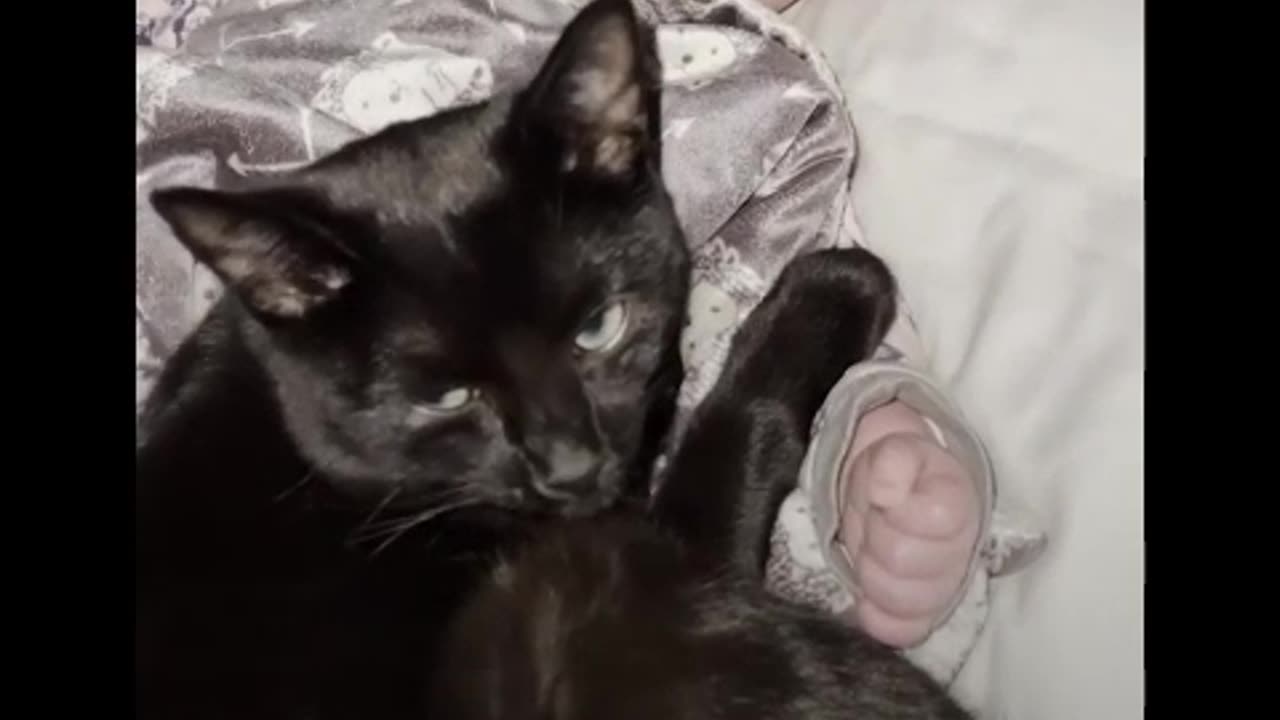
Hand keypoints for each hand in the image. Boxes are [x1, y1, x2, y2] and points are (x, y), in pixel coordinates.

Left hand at [837, 402, 979, 647]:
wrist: (898, 496)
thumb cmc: (898, 474)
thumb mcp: (894, 451)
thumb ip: (894, 461)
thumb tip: (885, 494)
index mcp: (957, 504)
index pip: (931, 518)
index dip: (896, 509)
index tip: (885, 499)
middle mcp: (959, 550)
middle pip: (903, 559)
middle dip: (875, 537)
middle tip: (873, 523)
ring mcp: (943, 586)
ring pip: (903, 598)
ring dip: (872, 574)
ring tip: (869, 553)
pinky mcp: (921, 614)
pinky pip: (905, 630)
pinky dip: (881, 618)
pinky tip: (867, 600)